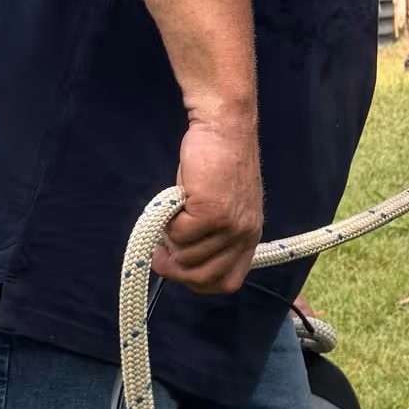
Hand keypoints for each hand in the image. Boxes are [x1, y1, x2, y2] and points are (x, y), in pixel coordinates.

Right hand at [152, 108, 262, 294]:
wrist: (224, 126)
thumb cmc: (215, 161)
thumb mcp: (220, 206)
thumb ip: (209, 234)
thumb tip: (177, 259)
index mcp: (248, 236)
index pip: (227, 282)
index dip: (197, 281)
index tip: (177, 268)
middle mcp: (244, 235)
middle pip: (204, 277)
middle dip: (176, 270)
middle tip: (159, 254)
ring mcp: (231, 226)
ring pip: (187, 257)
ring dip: (170, 240)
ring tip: (171, 214)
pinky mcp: (214, 212)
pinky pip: (179, 235)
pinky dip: (169, 222)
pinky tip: (177, 201)